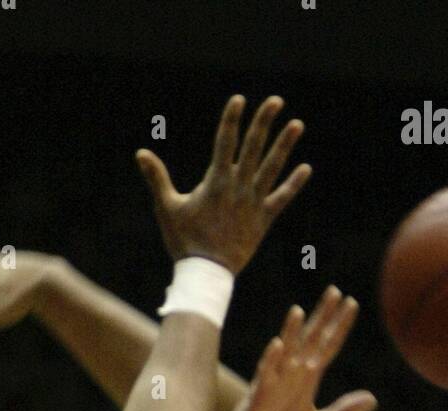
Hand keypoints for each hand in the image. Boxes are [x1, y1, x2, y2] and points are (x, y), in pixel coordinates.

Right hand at [136, 94, 310, 273]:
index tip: (239, 100)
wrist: (206, 273)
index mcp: (215, 181)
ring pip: (272, 168)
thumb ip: (157, 178)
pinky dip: (294, 184)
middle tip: (276, 101)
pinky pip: (282, 198)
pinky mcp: (263, 220)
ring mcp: (253, 203)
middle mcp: (238, 187)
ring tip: (297, 124)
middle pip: (253, 147)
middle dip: (264, 122)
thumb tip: (141, 153)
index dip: (232, 119)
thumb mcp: (167, 208)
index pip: (225, 142)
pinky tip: (306, 168)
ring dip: (285, 145)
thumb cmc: (184, 241)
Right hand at [205, 287, 376, 410]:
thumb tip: (373, 399)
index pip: (328, 346)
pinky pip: (266, 374)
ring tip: (300, 311)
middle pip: (311, 340)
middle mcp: (293, 373)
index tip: (352, 304)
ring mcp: (276, 381)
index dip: (340, 326)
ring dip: (292, 332)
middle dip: (322, 317)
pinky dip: (272, 359)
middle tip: (335, 291)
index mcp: (308, 378)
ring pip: (286, 351)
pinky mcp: (260, 395)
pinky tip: (278, 345)